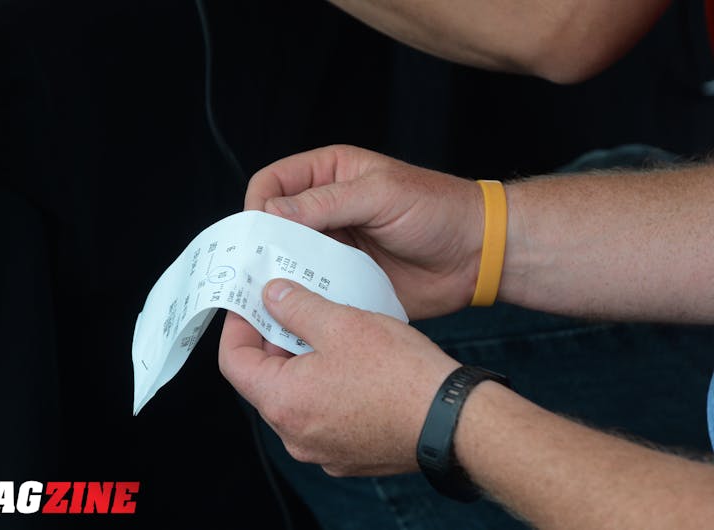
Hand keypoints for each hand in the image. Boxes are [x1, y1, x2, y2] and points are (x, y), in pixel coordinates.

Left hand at [219, 278, 458, 476]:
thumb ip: (296, 306)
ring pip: (295, 398)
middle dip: (274, 340)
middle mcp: (295, 435)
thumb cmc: (401, 376)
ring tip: (328, 329)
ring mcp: (322, 449)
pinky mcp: (348, 453)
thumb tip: (271, 295)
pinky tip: (351, 362)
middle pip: (264, 381)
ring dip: (302, 363)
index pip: (234, 363)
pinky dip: (325, 386)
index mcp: (283, 403)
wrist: (454, 421)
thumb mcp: (342, 323)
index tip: (250, 303)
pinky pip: (322, 414)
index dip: (237, 326)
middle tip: (293, 306)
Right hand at [246, 144, 482, 318]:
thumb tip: (271, 213)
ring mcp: (334, 246)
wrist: (476, 254)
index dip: (258, 206)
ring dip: (280, 276)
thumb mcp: (380, 194)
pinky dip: (303, 298)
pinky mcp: (345, 279)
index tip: (256, 234)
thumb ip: (325, 202)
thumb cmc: (437, 209)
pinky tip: (298, 310)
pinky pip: (313, 288)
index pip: (272, 183)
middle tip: (256, 272)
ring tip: (271, 297)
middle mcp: (325, 210)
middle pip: (273, 226)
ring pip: (288, 260)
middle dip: (262, 246)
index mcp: (329, 174)